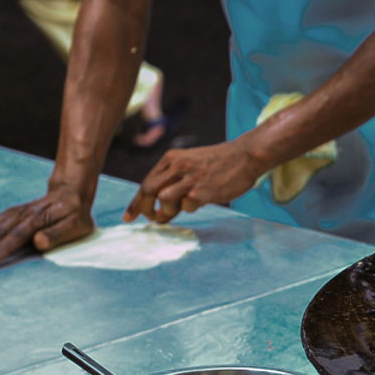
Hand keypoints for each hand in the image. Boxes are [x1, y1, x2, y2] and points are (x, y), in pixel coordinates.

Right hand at [0, 186, 93, 265]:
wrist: (69, 193)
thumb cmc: (75, 215)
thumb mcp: (77, 225)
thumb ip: (58, 234)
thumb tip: (39, 241)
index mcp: (38, 218)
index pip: (19, 234)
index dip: (5, 246)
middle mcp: (21, 214)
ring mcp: (11, 214)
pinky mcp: (6, 216)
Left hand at [124, 142, 263, 223]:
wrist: (245, 156)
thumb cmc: (219, 163)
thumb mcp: (191, 164)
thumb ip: (174, 182)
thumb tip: (160, 209)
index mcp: (171, 159)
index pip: (145, 183)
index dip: (135, 202)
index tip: (129, 217)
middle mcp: (178, 166)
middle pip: (148, 190)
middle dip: (144, 209)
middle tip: (151, 219)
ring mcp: (191, 178)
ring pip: (163, 198)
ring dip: (166, 211)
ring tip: (174, 214)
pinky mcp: (204, 190)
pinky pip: (186, 206)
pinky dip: (187, 209)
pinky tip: (197, 204)